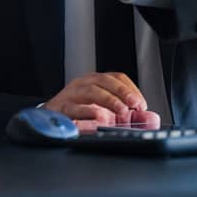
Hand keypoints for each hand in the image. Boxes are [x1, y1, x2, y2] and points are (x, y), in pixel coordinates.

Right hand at [43, 72, 160, 133]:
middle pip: (105, 81)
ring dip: (108, 100)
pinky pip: (74, 108)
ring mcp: (70, 95)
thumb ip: (127, 115)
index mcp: (95, 82)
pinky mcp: (60, 108)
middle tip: (134, 105)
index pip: (116, 77)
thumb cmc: (77, 114)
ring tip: (121, 111)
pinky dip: (87, 112)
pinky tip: (99, 117)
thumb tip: (150, 118)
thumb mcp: (104, 112)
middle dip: (122, 92)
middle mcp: (83, 84)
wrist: (47, 119)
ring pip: (90, 91)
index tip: (141, 104)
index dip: (131, 89)